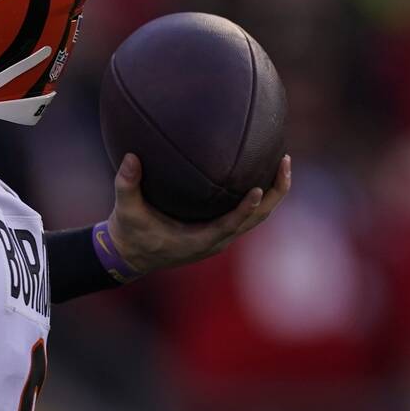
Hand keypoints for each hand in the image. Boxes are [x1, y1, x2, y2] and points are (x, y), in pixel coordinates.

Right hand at [106, 153, 290, 274]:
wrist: (131, 253)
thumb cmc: (130, 233)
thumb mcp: (125, 210)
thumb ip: (126, 184)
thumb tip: (130, 156)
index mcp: (198, 240)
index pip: (230, 224)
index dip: (246, 209)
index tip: (259, 189)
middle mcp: (216, 240)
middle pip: (257, 219)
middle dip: (275, 193)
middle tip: (284, 162)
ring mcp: (220, 236)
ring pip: (257, 217)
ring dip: (273, 193)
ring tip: (282, 162)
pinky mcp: (219, 230)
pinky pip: (247, 213)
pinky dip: (259, 197)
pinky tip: (260, 172)